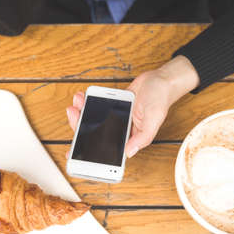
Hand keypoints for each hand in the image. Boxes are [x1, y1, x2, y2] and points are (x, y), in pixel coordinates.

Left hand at [66, 55, 198, 157]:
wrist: (161, 80)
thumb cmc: (161, 100)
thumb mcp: (153, 120)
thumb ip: (142, 138)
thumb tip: (128, 153)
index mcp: (129, 138)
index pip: (106, 148)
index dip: (89, 151)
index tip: (74, 152)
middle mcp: (121, 130)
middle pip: (95, 133)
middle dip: (80, 125)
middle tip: (73, 114)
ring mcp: (115, 117)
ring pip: (93, 119)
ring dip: (82, 112)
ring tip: (77, 102)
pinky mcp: (113, 106)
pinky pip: (97, 106)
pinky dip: (88, 102)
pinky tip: (82, 97)